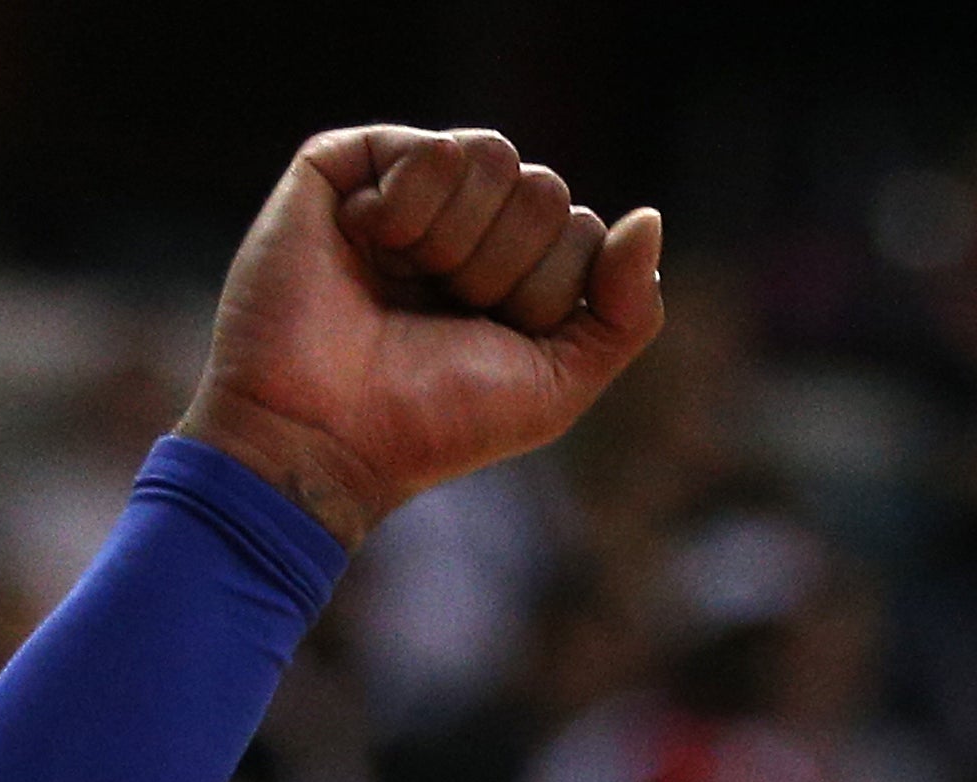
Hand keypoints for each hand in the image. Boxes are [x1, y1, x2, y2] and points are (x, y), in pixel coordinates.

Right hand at [179, 127, 665, 545]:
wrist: (328, 437)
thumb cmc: (437, 419)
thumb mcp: (561, 382)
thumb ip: (627, 310)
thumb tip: (648, 216)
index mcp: (516, 266)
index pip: (581, 229)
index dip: (547, 294)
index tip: (488, 339)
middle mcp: (463, 219)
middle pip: (544, 189)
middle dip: (505, 267)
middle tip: (441, 312)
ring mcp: (404, 187)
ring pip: (494, 156)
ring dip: (459, 242)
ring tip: (403, 282)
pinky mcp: (345, 166)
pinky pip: (432, 150)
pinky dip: (410, 211)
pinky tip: (367, 243)